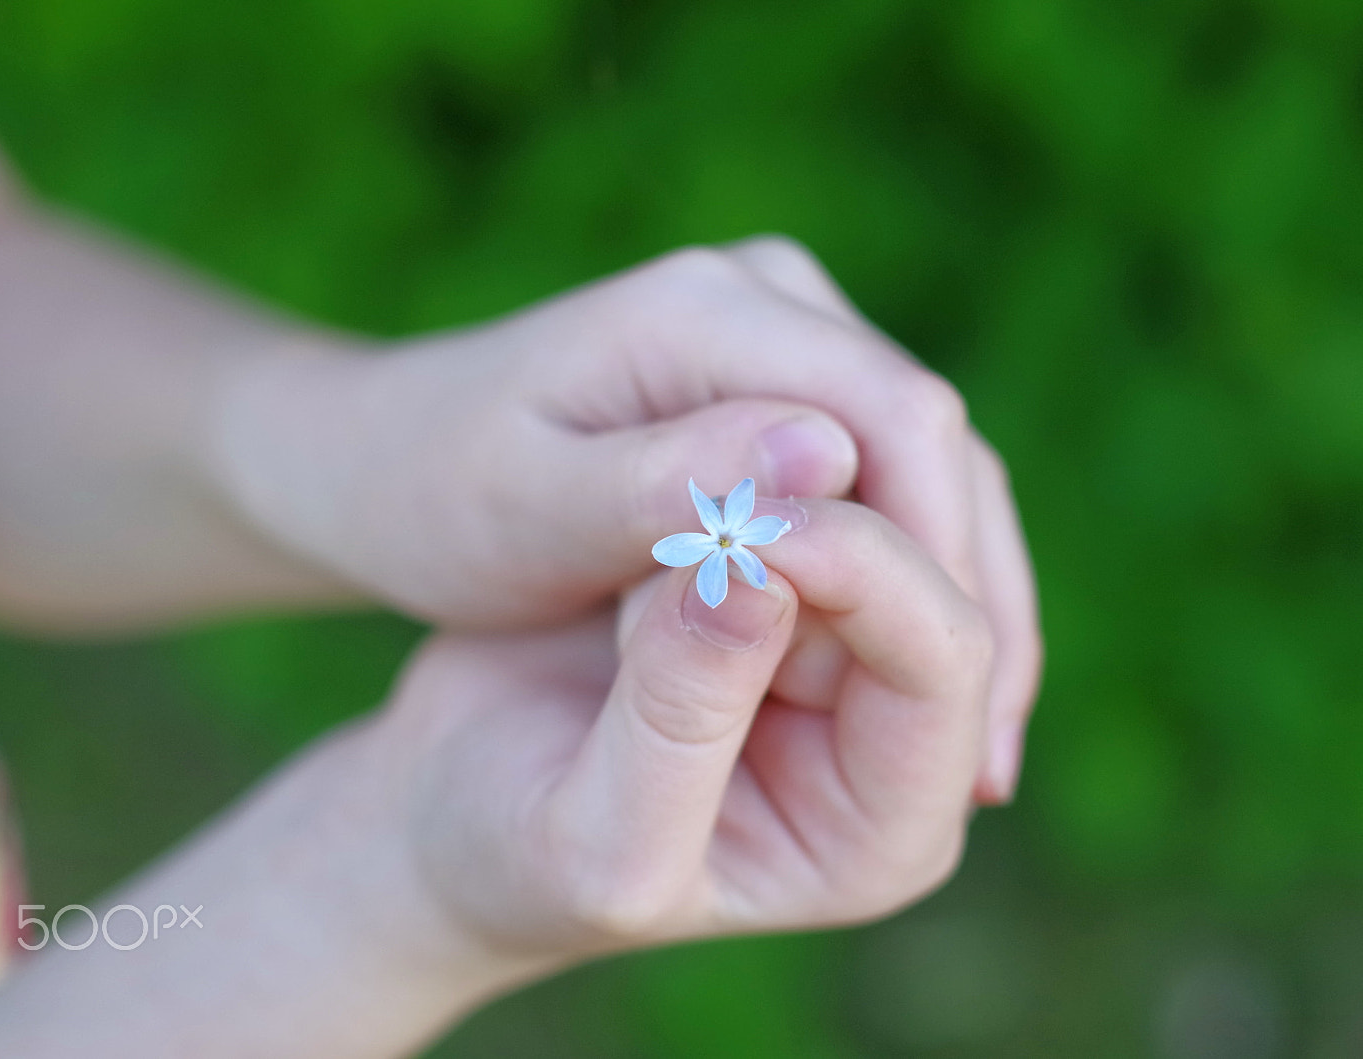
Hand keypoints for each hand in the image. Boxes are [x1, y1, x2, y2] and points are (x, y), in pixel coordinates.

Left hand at [209, 237, 1038, 799]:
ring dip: (950, 597)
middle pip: (932, 440)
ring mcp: (778, 330)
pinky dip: (903, 580)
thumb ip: (672, 484)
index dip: (945, 563)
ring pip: (922, 465)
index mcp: (706, 312)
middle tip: (984, 765)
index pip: (897, 417)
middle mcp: (767, 296)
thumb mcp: (529, 510)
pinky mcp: (775, 380)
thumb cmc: (430, 494)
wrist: (377, 454)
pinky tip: (910, 684)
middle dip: (965, 595)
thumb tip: (826, 456)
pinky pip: (880, 479)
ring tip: (970, 753)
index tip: (962, 709)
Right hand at [382, 496, 1002, 961]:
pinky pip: (797, 491)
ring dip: (750, 510)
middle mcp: (900, 738)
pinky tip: (632, 562)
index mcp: (892, 827)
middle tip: (662, 546)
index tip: (734, 518)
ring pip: (864, 509)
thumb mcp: (594, 839)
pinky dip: (718, 492)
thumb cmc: (514, 858)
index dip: (861, 564)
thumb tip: (757, 573)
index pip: (947, 660)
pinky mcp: (788, 590)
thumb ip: (682, 719)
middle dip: (804, 530)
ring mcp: (848, 659)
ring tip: (625, 602)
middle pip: (928, 566)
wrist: (453, 807)